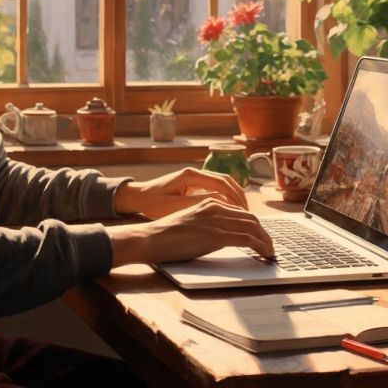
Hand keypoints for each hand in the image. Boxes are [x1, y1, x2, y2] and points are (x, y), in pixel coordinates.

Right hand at [107, 198, 273, 265]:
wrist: (151, 238)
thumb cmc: (168, 235)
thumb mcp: (193, 223)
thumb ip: (211, 225)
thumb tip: (227, 238)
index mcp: (210, 202)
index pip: (242, 212)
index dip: (257, 226)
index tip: (262, 237)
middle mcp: (216, 207)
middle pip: (251, 218)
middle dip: (265, 234)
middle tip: (271, 247)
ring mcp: (216, 220)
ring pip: (253, 227)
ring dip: (266, 241)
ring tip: (271, 252)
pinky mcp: (215, 234)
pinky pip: (246, 239)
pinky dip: (260, 246)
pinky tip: (265, 254)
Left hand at [113, 167, 247, 219]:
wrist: (138, 196)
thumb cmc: (152, 202)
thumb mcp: (174, 206)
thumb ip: (196, 204)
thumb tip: (220, 204)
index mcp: (191, 175)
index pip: (221, 183)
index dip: (234, 197)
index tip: (244, 211)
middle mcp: (196, 173)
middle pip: (226, 181)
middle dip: (240, 196)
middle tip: (249, 214)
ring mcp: (196, 178)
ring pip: (223, 184)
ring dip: (235, 197)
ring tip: (244, 214)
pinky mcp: (195, 185)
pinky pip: (217, 189)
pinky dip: (227, 199)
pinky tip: (232, 212)